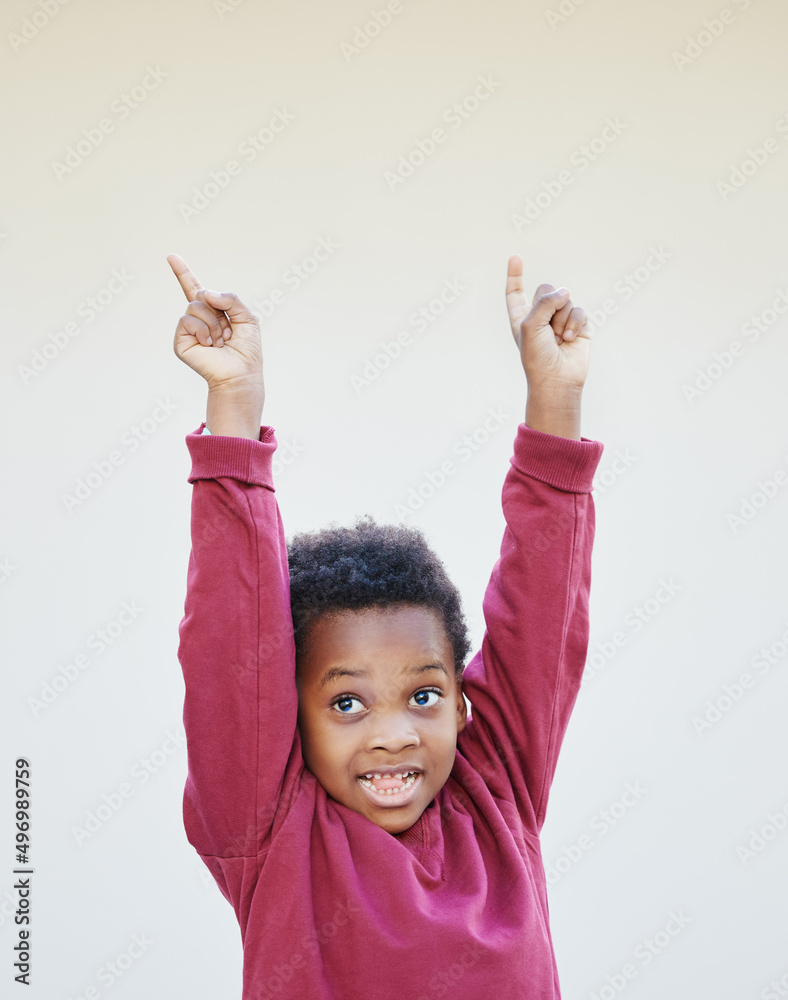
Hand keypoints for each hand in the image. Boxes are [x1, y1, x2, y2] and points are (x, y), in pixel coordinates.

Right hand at [167, 252, 263, 391]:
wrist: (241, 373)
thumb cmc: (246, 350)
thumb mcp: (247, 317)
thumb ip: (231, 299)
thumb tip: (206, 294)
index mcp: (213, 312)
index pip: (195, 289)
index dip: (183, 273)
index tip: (171, 257)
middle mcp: (199, 319)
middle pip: (201, 293)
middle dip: (218, 309)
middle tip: (227, 331)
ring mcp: (189, 330)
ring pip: (195, 305)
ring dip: (213, 322)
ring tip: (219, 341)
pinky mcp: (181, 341)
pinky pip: (187, 319)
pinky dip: (202, 330)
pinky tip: (209, 345)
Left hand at [505, 254, 590, 391]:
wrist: (556, 379)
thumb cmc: (537, 357)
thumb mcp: (530, 325)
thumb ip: (544, 302)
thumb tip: (565, 292)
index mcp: (522, 317)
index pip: (516, 292)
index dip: (515, 275)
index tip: (516, 257)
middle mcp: (540, 317)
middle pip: (546, 289)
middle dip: (548, 303)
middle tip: (547, 325)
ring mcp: (560, 321)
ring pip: (565, 300)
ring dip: (561, 320)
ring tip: (558, 339)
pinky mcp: (579, 326)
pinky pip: (579, 311)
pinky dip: (574, 324)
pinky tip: (569, 339)